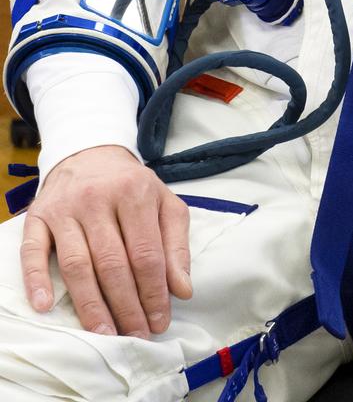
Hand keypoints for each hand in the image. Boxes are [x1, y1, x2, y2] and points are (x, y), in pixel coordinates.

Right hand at [21, 145, 191, 337]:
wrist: (90, 152)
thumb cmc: (131, 186)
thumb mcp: (164, 202)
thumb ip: (176, 244)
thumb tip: (182, 290)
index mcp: (135, 192)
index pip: (146, 253)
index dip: (154, 293)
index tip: (159, 322)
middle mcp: (98, 198)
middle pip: (113, 263)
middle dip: (126, 306)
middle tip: (135, 336)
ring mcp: (65, 208)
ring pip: (77, 264)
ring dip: (90, 305)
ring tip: (105, 334)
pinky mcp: (38, 217)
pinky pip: (33, 252)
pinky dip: (36, 280)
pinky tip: (45, 306)